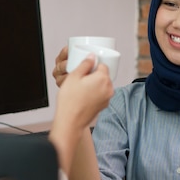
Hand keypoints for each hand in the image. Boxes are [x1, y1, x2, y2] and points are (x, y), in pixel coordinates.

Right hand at [49, 54, 112, 179]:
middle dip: (93, 75)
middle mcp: (109, 88)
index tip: (84, 69)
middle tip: (80, 79)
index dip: (92, 66)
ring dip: (94, 84)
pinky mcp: (104, 106)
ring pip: (102, 85)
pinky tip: (83, 97)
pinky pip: (101, 94)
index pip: (102, 65)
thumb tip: (91, 57)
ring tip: (80, 89)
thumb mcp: (74, 76)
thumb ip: (85, 64)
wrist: (70, 121)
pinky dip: (94, 93)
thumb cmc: (70, 101)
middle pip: (103, 75)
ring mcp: (107, 98)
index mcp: (103, 78)